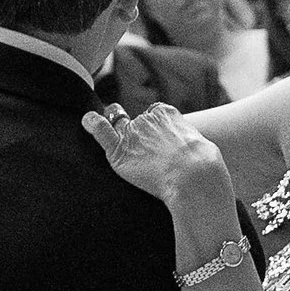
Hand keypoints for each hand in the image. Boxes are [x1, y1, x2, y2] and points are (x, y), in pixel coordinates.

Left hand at [83, 100, 232, 214]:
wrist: (195, 177)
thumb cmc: (203, 168)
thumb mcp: (202, 146)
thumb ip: (186, 142)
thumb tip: (190, 153)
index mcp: (167, 113)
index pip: (153, 115)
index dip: (155, 130)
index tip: (161, 145)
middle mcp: (146, 118)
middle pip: (136, 125)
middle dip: (139, 138)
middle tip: (153, 160)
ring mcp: (132, 132)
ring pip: (120, 132)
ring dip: (124, 142)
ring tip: (140, 162)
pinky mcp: (120, 150)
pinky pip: (100, 131)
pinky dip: (91, 124)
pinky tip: (86, 120)